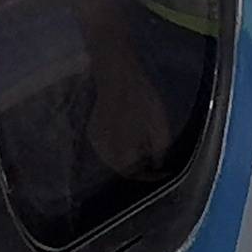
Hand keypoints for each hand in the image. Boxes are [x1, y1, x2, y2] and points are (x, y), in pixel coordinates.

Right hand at [86, 55, 172, 177]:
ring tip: (142, 150)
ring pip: (112, 159)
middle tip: (152, 162)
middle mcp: (104, 150)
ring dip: (126, 159)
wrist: (118, 76)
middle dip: (137, 168)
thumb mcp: (159, 125)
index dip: (149, 176)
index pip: (134, 174)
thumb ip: (159, 149)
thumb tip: (158, 164)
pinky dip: (117, 149)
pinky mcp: (91, 132)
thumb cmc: (142, 99)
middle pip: (122, 169)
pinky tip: (128, 140)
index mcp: (122, 150)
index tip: (160, 172)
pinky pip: (105, 148)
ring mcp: (95, 141)